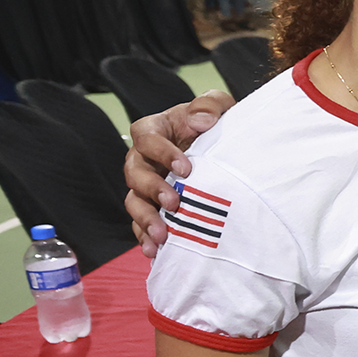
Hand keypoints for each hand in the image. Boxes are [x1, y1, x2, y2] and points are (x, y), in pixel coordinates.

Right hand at [125, 91, 235, 256]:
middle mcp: (144, 158)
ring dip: (145, 219)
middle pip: (134, 173)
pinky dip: (145, 237)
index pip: (146, 137)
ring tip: (162, 235)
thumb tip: (201, 120)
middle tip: (174, 203)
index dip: (161, 152)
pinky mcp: (152, 207)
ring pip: (134, 201)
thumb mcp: (219, 106)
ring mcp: (145, 185)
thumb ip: (209, 105)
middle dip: (152, 189)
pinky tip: (155, 251)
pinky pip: (140, 223)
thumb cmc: (216, 124)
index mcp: (155, 130)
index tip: (186, 167)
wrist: (223, 150)